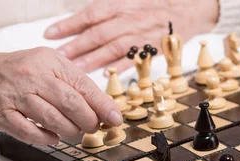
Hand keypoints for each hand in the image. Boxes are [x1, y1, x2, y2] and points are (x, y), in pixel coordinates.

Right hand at [0, 47, 122, 144]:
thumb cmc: (17, 73)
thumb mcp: (46, 67)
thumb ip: (72, 84)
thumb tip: (102, 107)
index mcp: (49, 61)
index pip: (83, 85)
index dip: (102, 105)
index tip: (115, 118)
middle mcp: (32, 75)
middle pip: (71, 102)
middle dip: (88, 120)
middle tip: (93, 127)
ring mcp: (15, 94)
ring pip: (53, 118)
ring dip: (69, 130)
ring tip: (73, 131)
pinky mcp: (1, 113)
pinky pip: (30, 132)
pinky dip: (46, 138)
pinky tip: (52, 137)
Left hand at [44, 0, 218, 73]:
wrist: (189, 8)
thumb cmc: (156, 4)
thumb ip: (107, 9)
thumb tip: (80, 20)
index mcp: (121, 5)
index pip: (90, 15)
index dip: (69, 24)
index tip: (50, 34)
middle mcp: (129, 19)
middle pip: (97, 33)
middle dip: (75, 46)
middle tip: (57, 57)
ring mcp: (141, 35)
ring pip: (111, 48)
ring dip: (91, 60)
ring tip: (73, 69)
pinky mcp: (153, 48)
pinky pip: (133, 59)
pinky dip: (119, 66)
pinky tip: (103, 74)